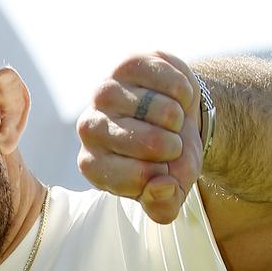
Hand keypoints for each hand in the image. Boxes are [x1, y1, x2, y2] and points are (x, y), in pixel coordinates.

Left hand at [76, 51, 202, 223]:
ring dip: (176, 116)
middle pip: (144, 141)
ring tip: (172, 120)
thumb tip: (160, 187)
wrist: (180, 117)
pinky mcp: (126, 65)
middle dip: (172, 145)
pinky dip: (182, 90)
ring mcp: (104, 93)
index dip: (161, 176)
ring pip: (155, 107)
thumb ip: (164, 205)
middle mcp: (89, 128)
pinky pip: (166, 77)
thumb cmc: (168, 160)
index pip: (130, 177)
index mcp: (94, 165)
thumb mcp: (170, 191)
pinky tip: (175, 97)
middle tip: (172, 143)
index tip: (164, 171)